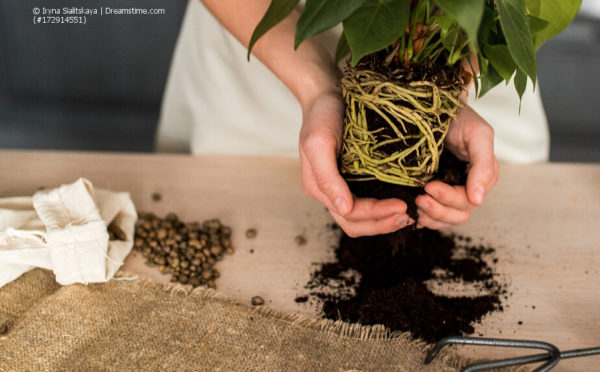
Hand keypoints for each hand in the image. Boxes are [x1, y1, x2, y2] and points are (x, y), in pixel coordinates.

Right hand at [299, 92, 411, 236]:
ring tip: (409, 214)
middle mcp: (330, 192)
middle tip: (410, 216)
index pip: (350, 214)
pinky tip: (403, 201)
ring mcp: (341, 187)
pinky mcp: (353, 179)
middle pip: (356, 224)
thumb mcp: (318, 143)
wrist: (326, 95)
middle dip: (383, 224)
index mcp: (319, 188)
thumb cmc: (321, 115)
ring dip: (384, 221)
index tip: (403, 205)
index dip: (376, 215)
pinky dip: (384, 209)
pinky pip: (368, 202)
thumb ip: (327, 177)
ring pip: (362, 219)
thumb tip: (344, 209)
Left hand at [415, 105, 498, 228]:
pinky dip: (422, 218)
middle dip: (438, 210)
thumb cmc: (460, 117)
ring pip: (445, 219)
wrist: (437, 107)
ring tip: (413, 205)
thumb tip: (479, 200)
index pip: (467, 201)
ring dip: (429, 217)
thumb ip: (483, 166)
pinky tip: (410, 212)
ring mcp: (451, 191)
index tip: (428, 187)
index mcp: (483, 178)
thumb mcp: (478, 135)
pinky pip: (432, 216)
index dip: (448, 198)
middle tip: (418, 199)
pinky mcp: (434, 192)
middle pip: (457, 215)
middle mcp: (468, 188)